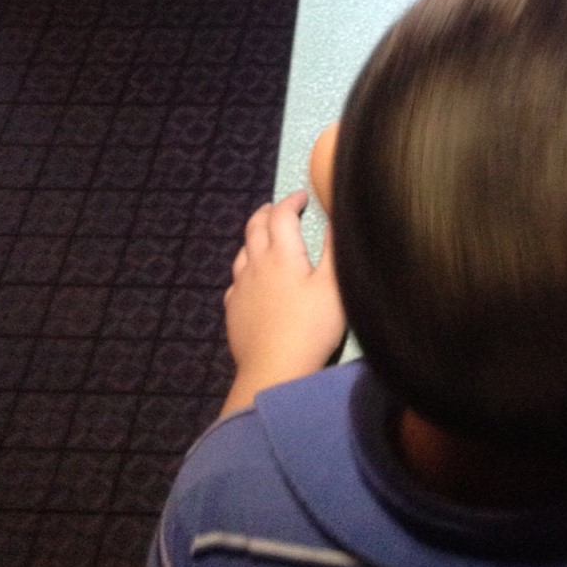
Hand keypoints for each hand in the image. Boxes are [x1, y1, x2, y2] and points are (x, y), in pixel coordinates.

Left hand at [221, 191, 345, 414]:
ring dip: (254, 236)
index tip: (303, 196)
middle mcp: (256, 265)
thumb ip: (333, 249)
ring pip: (242, 251)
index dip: (292, 201)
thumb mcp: (333, 286)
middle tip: (280, 208)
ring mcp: (241, 288)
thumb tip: (333, 218)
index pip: (282, 215)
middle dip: (268, 212)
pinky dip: (246, 267)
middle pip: (255, 227)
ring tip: (266, 236)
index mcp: (282, 254)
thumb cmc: (311, 326)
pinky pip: (236, 279)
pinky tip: (253, 278)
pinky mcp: (233, 310)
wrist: (275, 370)